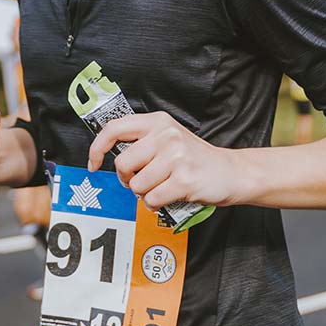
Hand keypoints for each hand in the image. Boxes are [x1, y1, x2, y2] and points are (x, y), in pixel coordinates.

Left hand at [87, 112, 239, 210]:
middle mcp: (166, 135)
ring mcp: (176, 157)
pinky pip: (152, 199)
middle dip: (128, 179)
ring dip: (144, 193)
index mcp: (158, 121)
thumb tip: (107, 154)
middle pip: (123, 163)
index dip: (97, 148)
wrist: (231, 172)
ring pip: (137, 185)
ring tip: (161, 187)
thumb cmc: (194, 159)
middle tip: (142, 180)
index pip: (114, 128)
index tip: (94, 163)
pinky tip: (169, 197)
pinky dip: (156, 204)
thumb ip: (142, 141)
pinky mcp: (184, 180)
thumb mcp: (168, 139)